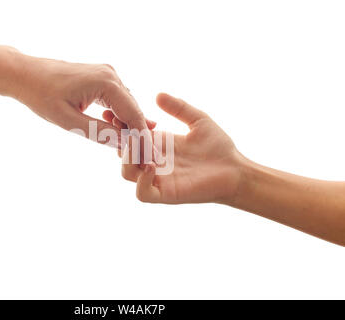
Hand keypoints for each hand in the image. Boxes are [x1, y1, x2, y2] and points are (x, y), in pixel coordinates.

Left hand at [9, 56, 154, 146]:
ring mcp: (107, 74)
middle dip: (139, 133)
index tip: (151, 157)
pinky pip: (117, 99)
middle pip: (133, 109)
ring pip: (126, 105)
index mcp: (106, 82)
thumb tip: (125, 144)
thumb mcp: (69, 121)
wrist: (25, 74)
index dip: (143, 138)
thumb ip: (99, 132)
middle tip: (146, 158)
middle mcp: (111, 75)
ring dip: (128, 126)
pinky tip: (116, 130)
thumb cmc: (41, 96)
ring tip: (132, 149)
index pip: (133, 114)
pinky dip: (118, 116)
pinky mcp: (101, 77)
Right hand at [122, 93, 242, 203]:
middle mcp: (154, 160)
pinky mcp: (166, 194)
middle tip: (125, 127)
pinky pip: (142, 193)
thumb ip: (179, 108)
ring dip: (129, 159)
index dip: (120, 125)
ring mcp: (158, 178)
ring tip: (140, 145)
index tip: (115, 113)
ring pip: (127, 173)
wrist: (235, 171)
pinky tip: (153, 166)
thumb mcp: (198, 121)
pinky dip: (142, 181)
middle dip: (120, 139)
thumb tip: (158, 94)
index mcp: (158, 144)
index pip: (129, 135)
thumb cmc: (219, 147)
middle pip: (123, 153)